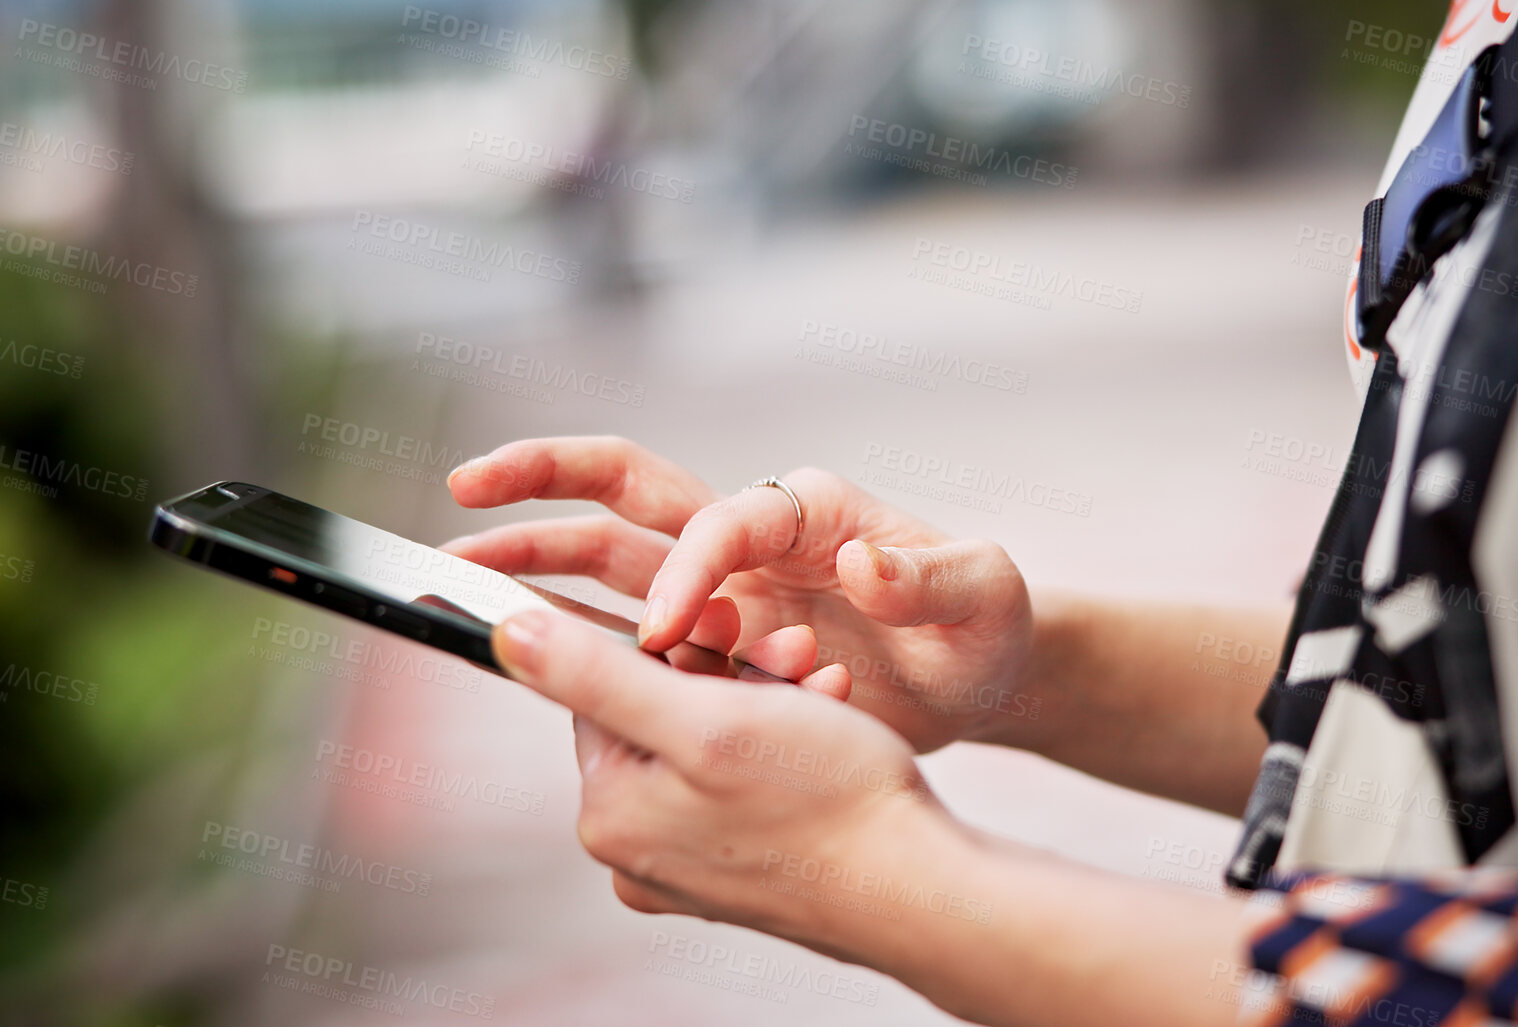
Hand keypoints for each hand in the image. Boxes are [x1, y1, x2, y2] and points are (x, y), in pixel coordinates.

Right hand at [444, 436, 1033, 750]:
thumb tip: (863, 558)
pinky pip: (629, 634)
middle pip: (632, 495)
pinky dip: (579, 639)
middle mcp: (751, 537)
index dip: (686, 572)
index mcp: (808, 509)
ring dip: (535, 560)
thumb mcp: (986, 594)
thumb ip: (934, 578)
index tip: (666, 638)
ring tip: (458, 570)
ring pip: (609, 562)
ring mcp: (725, 588)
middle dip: (548, 485)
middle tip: (466, 489)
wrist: (981, 677)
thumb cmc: (988, 622)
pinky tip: (521, 652)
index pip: (722, 520)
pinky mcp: (715, 641)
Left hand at [491, 605, 966, 951]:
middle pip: (661, 714)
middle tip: (797, 652)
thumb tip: (504, 633)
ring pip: (711, 743)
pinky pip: (742, 785)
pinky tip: (831, 727)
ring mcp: (687, 869)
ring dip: (769, 698)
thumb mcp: (707, 716)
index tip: (734, 629)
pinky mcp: (738, 875)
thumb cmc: (829, 799)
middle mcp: (636, 851)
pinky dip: (785, 746)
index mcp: (610, 813)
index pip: (603, 688)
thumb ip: (595, 673)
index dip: (676, 644)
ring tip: (825, 687)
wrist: (918, 887)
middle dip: (732, 671)